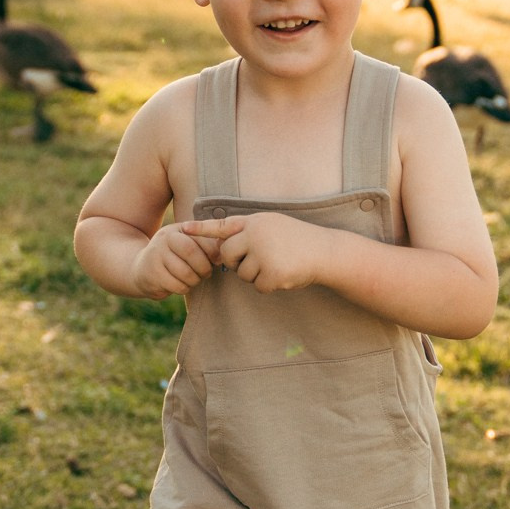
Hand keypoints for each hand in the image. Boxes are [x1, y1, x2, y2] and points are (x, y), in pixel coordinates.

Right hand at [130, 220, 224, 298]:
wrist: (140, 268)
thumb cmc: (172, 256)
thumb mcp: (185, 243)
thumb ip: (204, 243)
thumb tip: (224, 251)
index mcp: (175, 230)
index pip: (199, 237)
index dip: (212, 251)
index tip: (216, 260)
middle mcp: (163, 240)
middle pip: (191, 253)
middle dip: (204, 267)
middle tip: (206, 273)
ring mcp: (155, 257)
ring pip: (185, 272)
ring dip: (195, 280)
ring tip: (194, 279)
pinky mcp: (152, 275)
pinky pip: (177, 285)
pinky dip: (185, 288)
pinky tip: (182, 284)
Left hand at [189, 214, 332, 293]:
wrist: (325, 252)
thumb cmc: (298, 239)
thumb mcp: (272, 226)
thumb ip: (249, 232)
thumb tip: (222, 249)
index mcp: (255, 222)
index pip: (222, 225)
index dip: (201, 229)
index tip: (183, 228)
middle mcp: (256, 235)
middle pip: (227, 255)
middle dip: (236, 262)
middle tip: (256, 260)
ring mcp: (264, 254)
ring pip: (242, 274)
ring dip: (256, 275)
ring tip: (277, 264)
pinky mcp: (272, 273)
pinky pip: (258, 286)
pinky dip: (268, 285)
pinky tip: (284, 274)